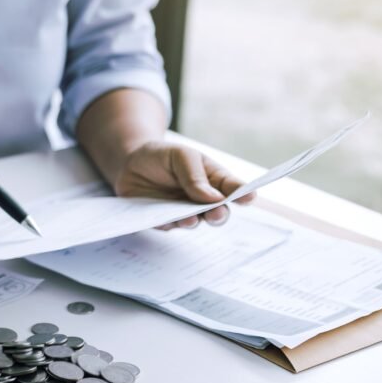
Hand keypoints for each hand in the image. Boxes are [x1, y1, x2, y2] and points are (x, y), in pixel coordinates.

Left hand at [114, 141, 256, 228]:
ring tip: (189, 218)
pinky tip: (167, 221)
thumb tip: (213, 198)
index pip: (233, 189)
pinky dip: (169, 224)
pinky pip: (168, 226)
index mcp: (213, 179)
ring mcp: (183, 211)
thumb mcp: (181, 156)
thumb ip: (195, 176)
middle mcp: (202, 199)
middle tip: (216, 213)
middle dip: (219, 214)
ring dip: (193, 222)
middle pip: (218, 212)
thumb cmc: (163, 156)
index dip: (244, 194)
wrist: (131, 163)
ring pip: (194, 222)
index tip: (250, 197)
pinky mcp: (163, 220)